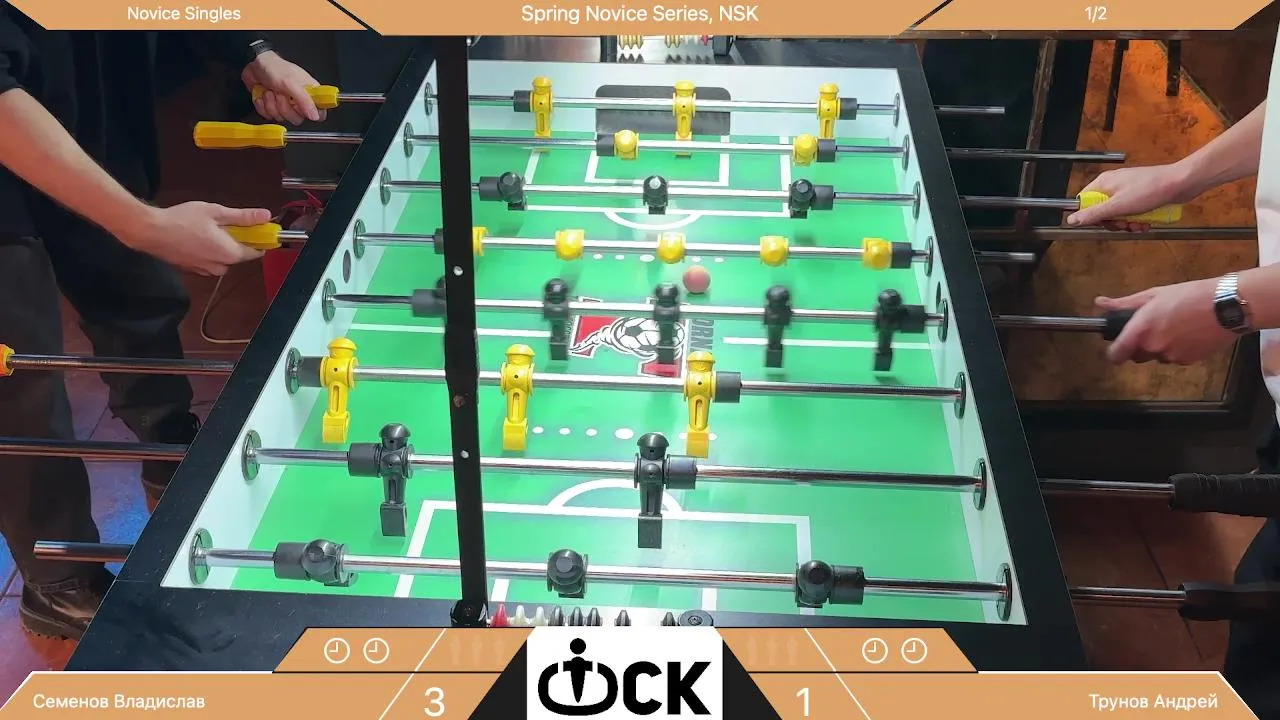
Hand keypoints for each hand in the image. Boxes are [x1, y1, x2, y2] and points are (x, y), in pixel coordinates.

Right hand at [116, 202, 270, 275]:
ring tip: (209, 228)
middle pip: (239, 255)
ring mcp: (204, 270)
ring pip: (223, 259)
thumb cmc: (183, 220)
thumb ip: (242, 217)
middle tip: (227, 223)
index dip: (260, 240)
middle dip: (238, 240)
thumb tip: (266, 216)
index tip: (259, 228)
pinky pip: (208, 261)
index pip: (256, 252)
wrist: (149, 231)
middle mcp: (220, 266)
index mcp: (230, 253)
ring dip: (222, 246)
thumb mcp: (215, 212)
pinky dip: (209, 250)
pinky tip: (197, 236)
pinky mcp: (192, 269)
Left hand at [241, 50, 325, 125]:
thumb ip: (305, 101)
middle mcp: (299, 101)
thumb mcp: (291, 83)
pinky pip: (268, 116)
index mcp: (309, 93)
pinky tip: (263, 94)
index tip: (300, 106)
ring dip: (271, 104)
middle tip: (280, 93)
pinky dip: (262, 105)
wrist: (254, 64)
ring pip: (281, 118)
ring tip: (270, 90)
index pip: (320, 113)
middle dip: (284, 107)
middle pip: (297, 119)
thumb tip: (316, 116)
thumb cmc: (275, 68)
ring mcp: (285, 105)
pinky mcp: (272, 107)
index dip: (310, 114)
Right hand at [1066, 163, 1193, 230]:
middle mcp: (1113, 185)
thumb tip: (1071, 219)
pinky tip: (1146, 222)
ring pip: (1118, 214)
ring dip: (1127, 223)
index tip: (1104, 223)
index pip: (1084, 203)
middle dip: (1114, 222)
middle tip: (1125, 224)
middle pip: (1101, 211)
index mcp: (1103, 183)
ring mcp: (1127, 190)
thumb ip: (1093, 214)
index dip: (1091, 216)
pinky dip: (1137, 220)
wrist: (1181, 183)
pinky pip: (1131, 212)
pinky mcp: (1140, 196)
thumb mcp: (1118, 206)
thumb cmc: (1151, 189)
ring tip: (1139, 224)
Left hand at [1096, 278, 1233, 363]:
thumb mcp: (1154, 295)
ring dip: (1160, 347)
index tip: (1116, 350)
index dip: (1114, 353)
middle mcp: (1153, 346)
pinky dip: (1178, 350)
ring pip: (1157, 357)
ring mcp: (1171, 356)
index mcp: (1141, 329)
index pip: (1116, 354)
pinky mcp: (1188, 361)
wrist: (1226, 306)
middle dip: (1140, 346)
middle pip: (1137, 356)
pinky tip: (1188, 334)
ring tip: (1175, 327)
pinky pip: (1176, 359)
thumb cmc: (1189, 295)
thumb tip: (1100, 303)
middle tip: (1153, 328)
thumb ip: (1124, 304)